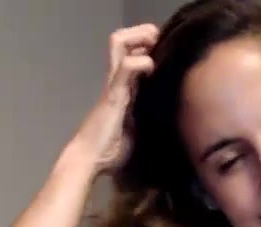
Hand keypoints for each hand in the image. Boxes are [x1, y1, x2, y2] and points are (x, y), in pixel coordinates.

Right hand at [69, 24, 158, 174]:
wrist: (90, 159)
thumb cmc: (111, 149)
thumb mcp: (137, 130)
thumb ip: (147, 118)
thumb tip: (170, 120)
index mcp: (124, 88)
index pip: (132, 54)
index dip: (147, 46)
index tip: (165, 49)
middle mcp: (117, 81)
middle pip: (121, 41)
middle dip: (142, 34)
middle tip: (158, 39)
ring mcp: (113, 85)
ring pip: (120, 45)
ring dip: (139, 38)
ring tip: (153, 43)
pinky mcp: (113, 94)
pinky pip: (126, 68)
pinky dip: (141, 62)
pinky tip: (151, 68)